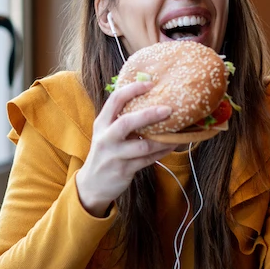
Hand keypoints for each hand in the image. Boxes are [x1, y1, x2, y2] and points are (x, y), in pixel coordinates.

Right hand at [76, 82, 176, 216]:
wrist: (91, 184)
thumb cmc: (105, 153)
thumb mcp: (106, 133)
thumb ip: (121, 119)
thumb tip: (149, 100)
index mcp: (102, 123)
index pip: (115, 100)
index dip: (133, 89)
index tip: (151, 83)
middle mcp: (106, 137)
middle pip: (127, 122)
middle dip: (149, 114)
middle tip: (169, 109)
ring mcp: (114, 155)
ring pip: (143, 145)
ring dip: (163, 139)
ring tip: (178, 132)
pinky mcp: (124, 170)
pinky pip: (148, 159)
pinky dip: (162, 152)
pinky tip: (172, 146)